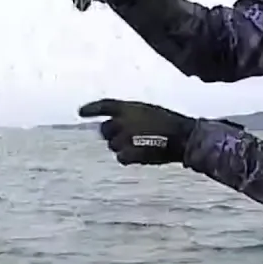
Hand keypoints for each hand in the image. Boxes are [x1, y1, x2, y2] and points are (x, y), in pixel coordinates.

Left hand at [77, 99, 195, 165]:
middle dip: (112, 133)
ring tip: (142, 145)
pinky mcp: (127, 154)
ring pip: (113, 145)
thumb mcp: (148, 111)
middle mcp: (121, 122)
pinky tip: (141, 154)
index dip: (91, 109)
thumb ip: (130, 116)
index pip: (103, 106)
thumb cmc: (169, 123)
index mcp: (127, 108)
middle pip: (105, 129)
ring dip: (123, 146)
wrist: (182, 137)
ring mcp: (123, 139)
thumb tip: (116, 124)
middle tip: (127, 136)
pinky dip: (128, 157)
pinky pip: (121, 157)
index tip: (81, 112)